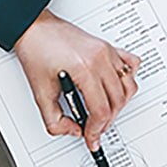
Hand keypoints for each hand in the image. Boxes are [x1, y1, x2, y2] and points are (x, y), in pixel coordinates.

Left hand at [14, 10, 142, 149]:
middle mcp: (100, 58)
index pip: (101, 110)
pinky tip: (115, 88)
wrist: (35, 28)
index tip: (91, 138)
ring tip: (104, 112)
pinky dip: (127, 80)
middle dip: (106, 121)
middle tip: (94, 129)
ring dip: (119, 104)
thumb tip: (74, 130)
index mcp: (83, 68)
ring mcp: (106, 51)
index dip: (96, 130)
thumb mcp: (40, 93)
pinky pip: (131, 65)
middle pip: (117, 101)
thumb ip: (55, 120)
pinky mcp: (108, 47)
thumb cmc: (36, 51)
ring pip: (128, 86)